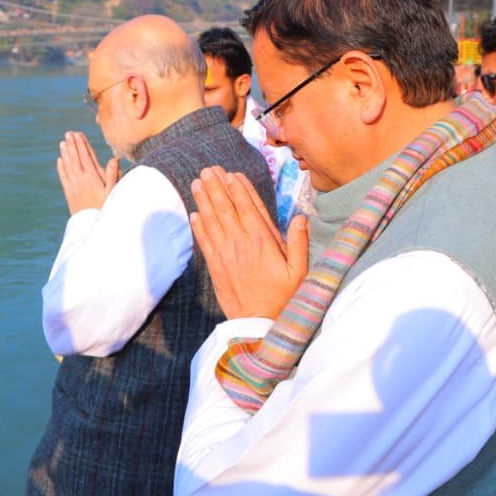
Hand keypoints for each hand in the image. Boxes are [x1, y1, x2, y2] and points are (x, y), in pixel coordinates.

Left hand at [56, 131, 119, 213]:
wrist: (90, 226)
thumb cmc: (105, 208)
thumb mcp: (113, 192)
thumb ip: (113, 175)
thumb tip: (114, 159)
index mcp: (92, 178)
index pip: (86, 157)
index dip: (81, 145)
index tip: (78, 134)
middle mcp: (80, 180)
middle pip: (75, 158)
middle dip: (72, 145)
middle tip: (69, 133)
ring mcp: (73, 186)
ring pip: (67, 165)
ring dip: (65, 153)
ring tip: (63, 143)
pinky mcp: (69, 193)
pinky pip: (63, 177)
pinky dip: (61, 167)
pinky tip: (59, 160)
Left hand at [189, 166, 309, 319]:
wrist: (260, 325)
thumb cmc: (284, 298)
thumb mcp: (300, 271)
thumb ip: (300, 242)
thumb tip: (301, 217)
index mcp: (263, 240)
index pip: (248, 207)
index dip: (238, 188)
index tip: (230, 173)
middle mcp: (242, 243)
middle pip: (226, 208)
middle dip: (216, 187)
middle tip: (208, 170)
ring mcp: (226, 255)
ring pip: (213, 221)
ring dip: (204, 200)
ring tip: (198, 182)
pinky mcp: (216, 268)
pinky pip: (205, 242)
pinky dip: (199, 227)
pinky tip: (194, 214)